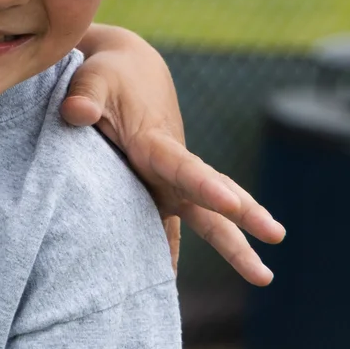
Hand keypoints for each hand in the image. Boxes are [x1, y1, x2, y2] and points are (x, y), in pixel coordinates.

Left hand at [64, 25, 284, 285]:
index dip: (205, 186)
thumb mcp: (93, 79)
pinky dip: (172, 249)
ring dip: (232, 245)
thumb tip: (74, 114)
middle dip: (244, 217)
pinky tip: (169, 279)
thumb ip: (84, 96)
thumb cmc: (109, 75)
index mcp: (157, 142)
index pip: (184, 167)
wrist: (130, 69)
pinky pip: (169, 223)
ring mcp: (167, 182)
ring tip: (263, 278)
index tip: (232, 203)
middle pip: (211, 196)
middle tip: (275, 236)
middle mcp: (170, 167)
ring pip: (204, 216)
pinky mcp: (156, 189)